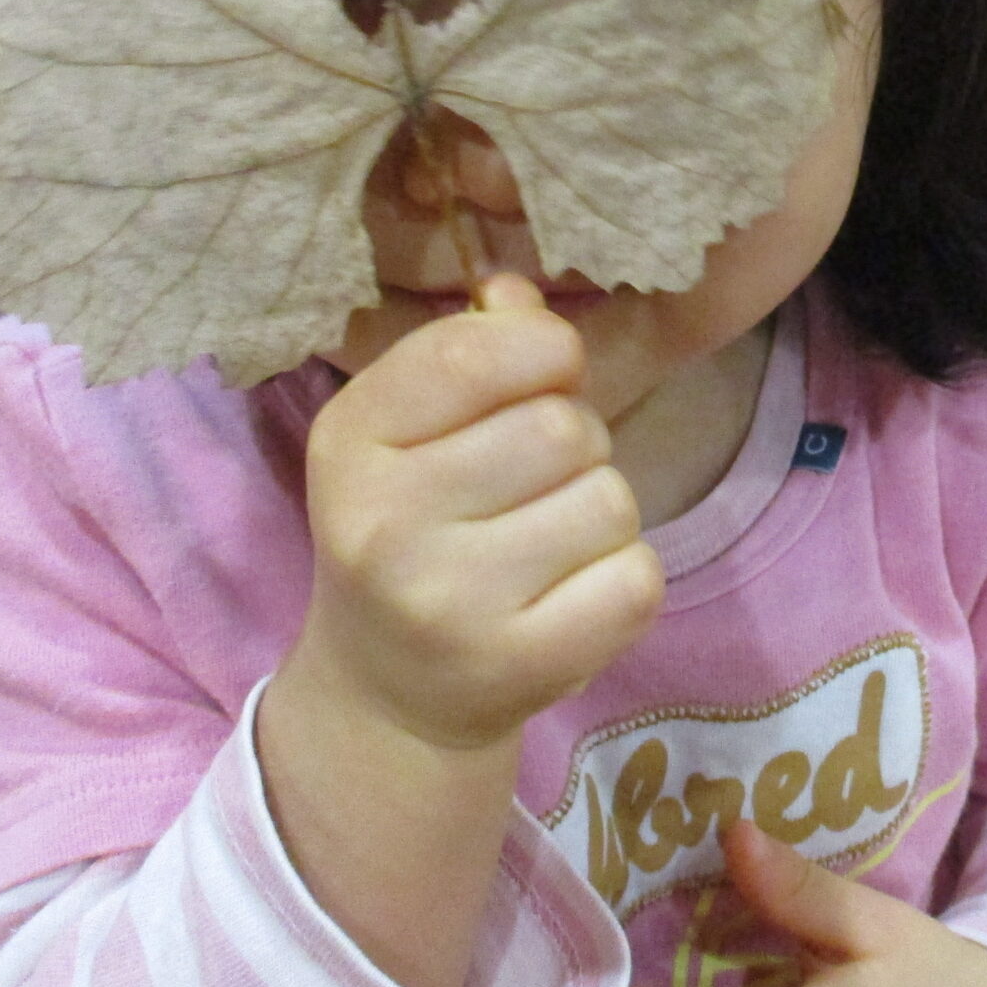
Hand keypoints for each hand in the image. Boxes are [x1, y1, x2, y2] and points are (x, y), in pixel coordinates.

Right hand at [285, 273, 665, 751]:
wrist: (388, 694)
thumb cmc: (415, 532)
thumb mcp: (405, 432)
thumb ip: (467, 351)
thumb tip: (519, 292)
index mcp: (350, 442)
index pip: (475, 352)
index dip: (542, 349)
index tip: (544, 374)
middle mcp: (385, 526)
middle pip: (561, 426)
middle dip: (576, 440)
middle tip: (535, 483)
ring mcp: (450, 606)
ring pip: (609, 499)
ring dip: (599, 510)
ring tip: (546, 543)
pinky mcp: (521, 667)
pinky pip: (636, 576)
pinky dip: (623, 577)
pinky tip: (570, 595)